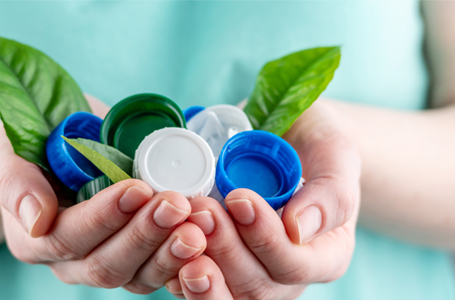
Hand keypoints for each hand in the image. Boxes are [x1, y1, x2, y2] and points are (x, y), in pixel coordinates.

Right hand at [0, 95, 205, 292]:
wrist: (59, 153)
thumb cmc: (37, 148)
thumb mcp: (15, 152)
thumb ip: (18, 182)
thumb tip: (38, 219)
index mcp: (34, 238)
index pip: (68, 237)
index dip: (104, 217)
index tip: (137, 188)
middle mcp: (69, 262)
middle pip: (107, 264)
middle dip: (145, 234)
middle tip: (177, 204)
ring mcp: (106, 263)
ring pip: (138, 276)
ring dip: (171, 250)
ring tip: (200, 222)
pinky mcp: (137, 261)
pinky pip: (161, 273)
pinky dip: (185, 259)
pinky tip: (209, 238)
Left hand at [164, 100, 360, 298]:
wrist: (287, 139)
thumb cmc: (315, 144)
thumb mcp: (335, 154)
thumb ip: (330, 192)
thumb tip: (298, 229)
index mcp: (324, 254)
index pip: (294, 265)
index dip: (264, 238)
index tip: (240, 198)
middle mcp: (288, 274)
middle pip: (255, 286)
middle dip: (225, 249)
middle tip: (201, 210)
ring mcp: (252, 273)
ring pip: (225, 292)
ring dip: (199, 263)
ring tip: (181, 227)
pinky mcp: (220, 265)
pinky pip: (199, 282)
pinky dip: (178, 266)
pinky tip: (166, 243)